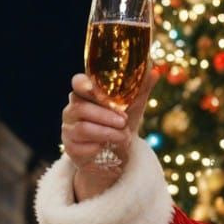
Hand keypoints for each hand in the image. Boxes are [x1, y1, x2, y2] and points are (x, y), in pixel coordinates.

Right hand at [62, 69, 159, 200]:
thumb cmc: (122, 122)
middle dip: (106, 115)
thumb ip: (141, 88)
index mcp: (86, 94)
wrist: (119, 151)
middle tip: (124, 121)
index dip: (82, 84)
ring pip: (83, 128)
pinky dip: (97, 148)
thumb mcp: (134, 105)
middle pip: (82, 107)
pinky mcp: (71, 148)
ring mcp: (69, 129)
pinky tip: (105, 148)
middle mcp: (73, 109)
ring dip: (106, 133)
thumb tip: (155, 72)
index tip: (90, 88)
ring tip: (123, 136)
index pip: (77, 83)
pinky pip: (81, 148)